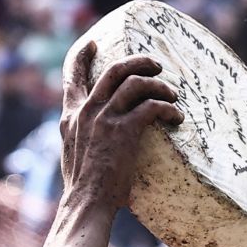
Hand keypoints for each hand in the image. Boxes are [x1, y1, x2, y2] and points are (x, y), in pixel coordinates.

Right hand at [59, 41, 183, 211]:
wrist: (86, 202)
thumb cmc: (84, 187)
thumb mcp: (73, 153)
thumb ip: (82, 135)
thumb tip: (96, 134)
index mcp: (70, 116)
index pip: (72, 76)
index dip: (82, 56)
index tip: (93, 44)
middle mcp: (86, 111)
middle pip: (115, 69)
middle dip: (139, 61)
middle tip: (156, 66)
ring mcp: (104, 118)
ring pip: (136, 82)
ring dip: (159, 85)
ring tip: (173, 94)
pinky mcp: (124, 130)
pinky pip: (152, 107)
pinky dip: (168, 109)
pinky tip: (176, 118)